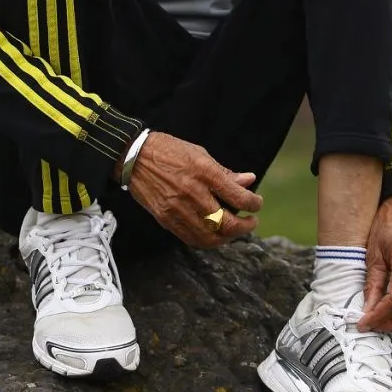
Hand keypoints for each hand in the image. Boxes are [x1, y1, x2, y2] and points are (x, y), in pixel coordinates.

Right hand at [127, 131, 262, 248]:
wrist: (134, 157)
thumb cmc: (170, 151)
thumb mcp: (201, 154)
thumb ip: (225, 172)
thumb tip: (249, 181)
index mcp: (204, 172)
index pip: (237, 196)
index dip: (253, 203)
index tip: (257, 204)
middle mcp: (192, 192)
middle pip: (226, 222)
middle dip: (244, 227)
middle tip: (251, 222)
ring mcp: (178, 208)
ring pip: (210, 236)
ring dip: (227, 238)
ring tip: (234, 231)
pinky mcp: (166, 219)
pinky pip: (191, 239)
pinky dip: (207, 241)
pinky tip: (214, 234)